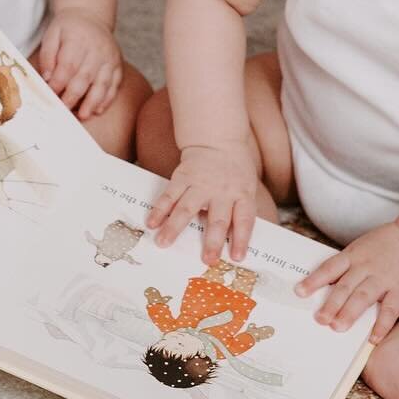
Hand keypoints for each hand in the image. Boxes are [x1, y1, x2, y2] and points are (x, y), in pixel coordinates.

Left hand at [37, 8, 122, 120]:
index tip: (50, 95)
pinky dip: (107, 98)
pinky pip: (115, 84)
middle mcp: (97, 49)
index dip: (58, 84)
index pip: (68, 66)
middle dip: (73, 97)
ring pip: (103, 83)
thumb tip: (47, 78)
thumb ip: (47, 56)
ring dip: (93, 102)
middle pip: (85, 77)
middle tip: (63, 111)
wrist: (90, 16)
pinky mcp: (117, 65)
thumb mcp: (52, 34)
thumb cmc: (68, 28)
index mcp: (78, 40)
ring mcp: (109, 58)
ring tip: (83, 115)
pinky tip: (98, 109)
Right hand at [146, 143, 259, 262]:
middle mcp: (222, 191)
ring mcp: (201, 184)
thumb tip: (230, 243)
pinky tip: (152, 222)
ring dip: (174, 227)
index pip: (244, 219)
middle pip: (218, 218)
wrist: (217, 139)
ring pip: (186, 208)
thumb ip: (239, 211)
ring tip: (163, 243)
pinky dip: (160, 209)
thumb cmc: (235, 170)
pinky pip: (170, 195)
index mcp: (242, 194)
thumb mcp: (246, 188)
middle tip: (207, 260)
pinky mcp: (183, 177)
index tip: (236, 257)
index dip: (241, 239)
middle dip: (212, 241)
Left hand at [296, 223, 398, 341]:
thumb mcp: (359, 249)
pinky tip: (374, 338)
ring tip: (338, 327)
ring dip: (350, 313)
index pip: (330, 268)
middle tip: (320, 319)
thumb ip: (344, 267)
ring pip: (364, 297)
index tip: (299, 292)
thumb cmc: (382, 247)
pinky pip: (391, 309)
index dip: (314, 280)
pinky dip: (383, 324)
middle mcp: (366, 267)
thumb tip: (322, 288)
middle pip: (345, 286)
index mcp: (353, 256)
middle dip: (331, 304)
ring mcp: (384, 279)